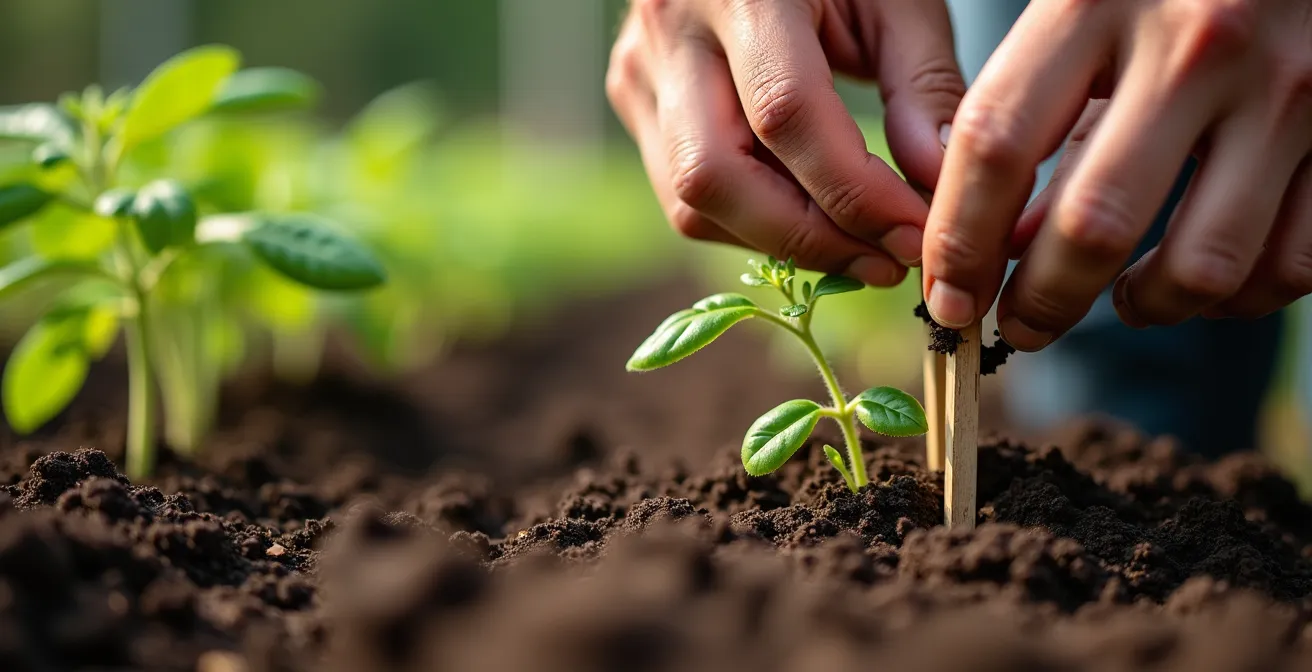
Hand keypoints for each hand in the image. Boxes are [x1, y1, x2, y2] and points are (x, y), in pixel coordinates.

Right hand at [606, 0, 965, 285]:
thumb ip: (923, 85)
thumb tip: (938, 186)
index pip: (784, 115)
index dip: (854, 192)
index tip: (916, 234)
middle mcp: (670, 31)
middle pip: (714, 177)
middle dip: (808, 239)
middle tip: (886, 262)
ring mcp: (639, 70)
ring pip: (691, 203)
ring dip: (781, 241)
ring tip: (858, 245)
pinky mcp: (635, 99)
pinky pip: (685, 195)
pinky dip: (754, 221)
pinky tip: (811, 214)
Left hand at [922, 0, 1311, 349]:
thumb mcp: (1087, 5)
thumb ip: (1035, 107)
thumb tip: (999, 244)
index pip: (995, 143)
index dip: (957, 239)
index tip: (946, 298)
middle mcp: (1198, 45)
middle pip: (1093, 225)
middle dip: (1041, 302)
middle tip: (1021, 328)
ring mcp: (1287, 91)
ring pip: (1200, 267)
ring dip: (1145, 309)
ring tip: (1118, 302)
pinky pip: (1288, 265)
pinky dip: (1234, 298)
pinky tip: (1198, 279)